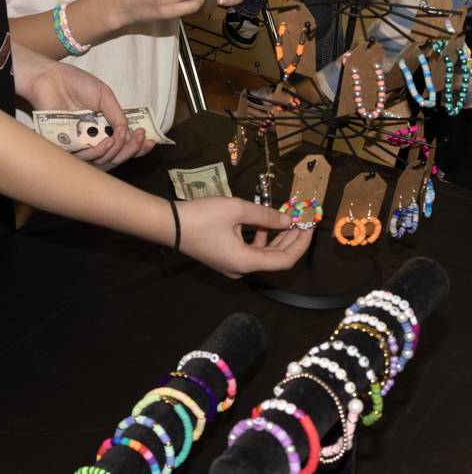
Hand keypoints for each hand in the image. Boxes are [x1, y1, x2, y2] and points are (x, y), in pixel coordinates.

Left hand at [12, 41, 153, 170]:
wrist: (51, 78)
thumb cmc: (76, 83)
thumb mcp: (104, 96)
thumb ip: (116, 114)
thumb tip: (127, 133)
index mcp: (104, 127)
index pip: (123, 143)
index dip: (137, 146)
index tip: (150, 141)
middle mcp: (93, 138)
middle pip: (115, 156)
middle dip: (131, 150)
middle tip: (139, 138)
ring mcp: (80, 142)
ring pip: (102, 160)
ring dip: (115, 152)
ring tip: (118, 139)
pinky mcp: (66, 145)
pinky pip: (84, 157)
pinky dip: (98, 152)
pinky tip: (106, 142)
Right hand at [178, 196, 311, 277]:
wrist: (169, 225)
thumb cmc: (202, 217)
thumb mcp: (236, 209)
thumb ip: (264, 216)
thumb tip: (287, 220)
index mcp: (246, 262)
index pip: (285, 260)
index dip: (300, 244)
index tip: (309, 226)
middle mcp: (241, 269)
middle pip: (275, 258)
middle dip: (290, 239)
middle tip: (300, 220)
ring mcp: (232, 266)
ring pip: (263, 255)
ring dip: (275, 238)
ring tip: (284, 218)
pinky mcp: (224, 258)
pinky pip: (250, 252)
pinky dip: (260, 239)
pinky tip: (261, 223)